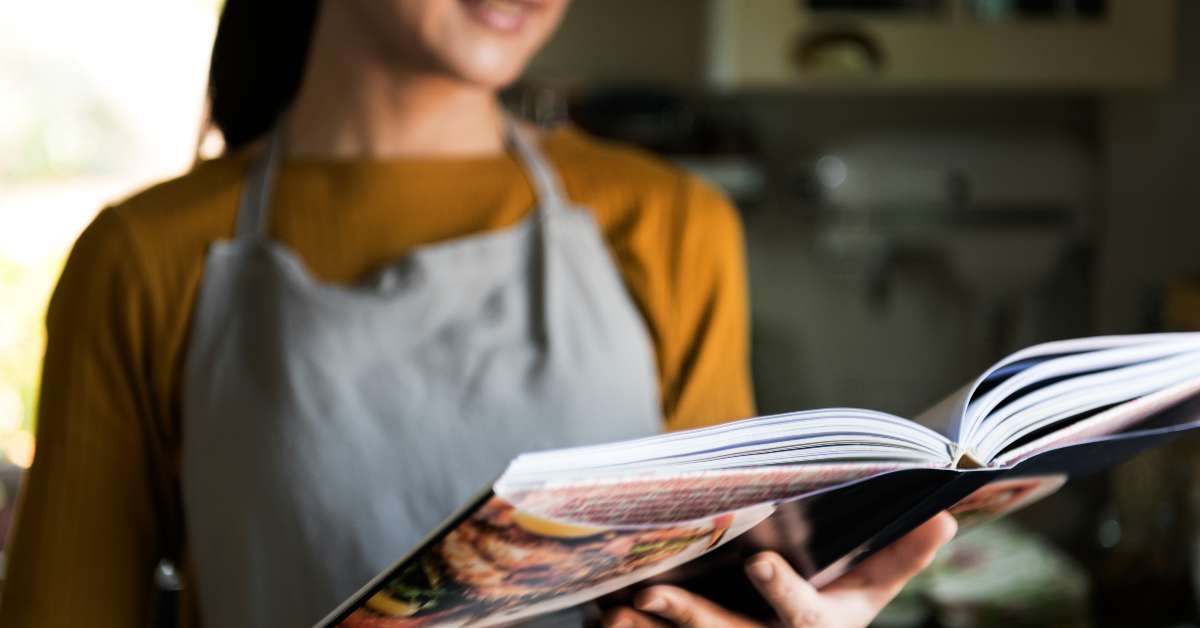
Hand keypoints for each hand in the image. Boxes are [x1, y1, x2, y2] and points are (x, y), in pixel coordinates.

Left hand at [601, 512, 956, 627]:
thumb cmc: (833, 622)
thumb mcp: (868, 597)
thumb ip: (900, 559)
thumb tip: (945, 513)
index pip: (799, 614)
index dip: (781, 591)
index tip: (760, 561)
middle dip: (686, 615)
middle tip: (647, 591)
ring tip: (606, 608)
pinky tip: (593, 611)